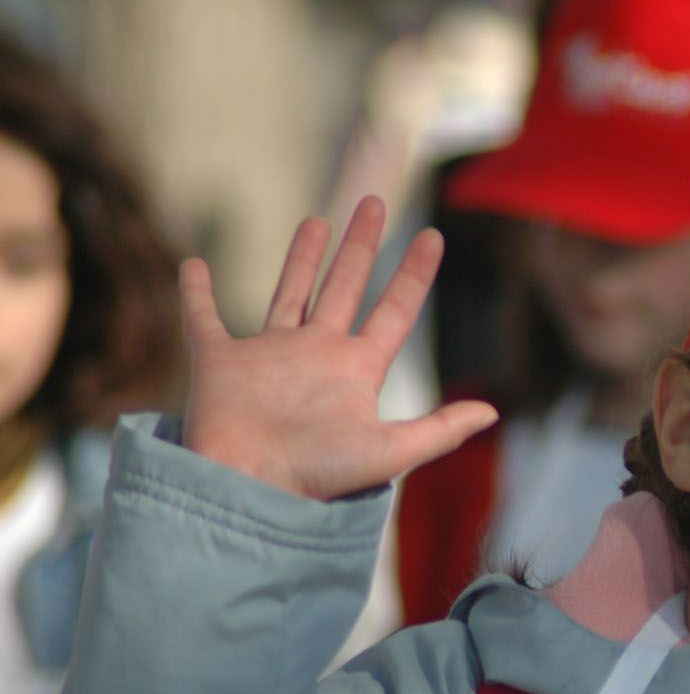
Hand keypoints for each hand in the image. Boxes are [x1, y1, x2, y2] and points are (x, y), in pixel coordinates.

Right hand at [180, 196, 497, 499]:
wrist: (250, 489)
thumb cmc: (318, 474)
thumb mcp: (391, 451)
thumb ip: (441, 430)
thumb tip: (494, 413)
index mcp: (356, 369)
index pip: (394, 310)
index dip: (415, 274)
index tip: (434, 237)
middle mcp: (316, 355)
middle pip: (345, 287)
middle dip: (361, 247)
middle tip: (374, 204)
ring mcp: (269, 356)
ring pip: (290, 292)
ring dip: (303, 258)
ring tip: (317, 220)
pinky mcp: (219, 362)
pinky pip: (203, 319)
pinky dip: (194, 294)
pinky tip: (192, 265)